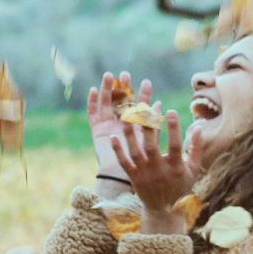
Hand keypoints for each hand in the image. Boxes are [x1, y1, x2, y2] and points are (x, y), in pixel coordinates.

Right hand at [86, 71, 153, 185]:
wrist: (121, 178)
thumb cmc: (139, 164)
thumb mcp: (149, 140)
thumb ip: (153, 123)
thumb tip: (160, 104)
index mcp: (136, 127)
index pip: (140, 107)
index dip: (143, 95)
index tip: (147, 82)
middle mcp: (122, 124)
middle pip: (122, 102)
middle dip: (124, 88)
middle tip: (126, 74)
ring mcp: (108, 126)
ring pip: (106, 104)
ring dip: (107, 89)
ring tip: (109, 75)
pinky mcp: (97, 131)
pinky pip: (92, 114)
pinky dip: (92, 102)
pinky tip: (93, 89)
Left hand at [110, 108, 197, 232]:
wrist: (164, 210)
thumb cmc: (181, 185)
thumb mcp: (193, 169)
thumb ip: (196, 148)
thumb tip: (198, 126)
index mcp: (175, 168)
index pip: (174, 146)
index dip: (173, 129)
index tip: (170, 111)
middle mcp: (158, 171)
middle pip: (151, 146)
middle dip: (148, 126)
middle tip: (145, 106)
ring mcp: (144, 174)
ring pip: (135, 152)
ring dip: (130, 134)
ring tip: (126, 115)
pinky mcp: (133, 178)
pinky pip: (123, 163)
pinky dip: (118, 150)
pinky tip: (113, 136)